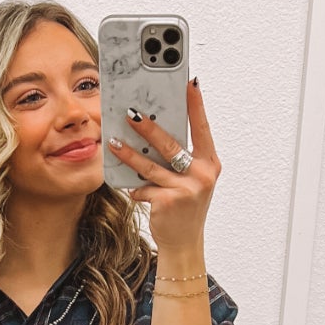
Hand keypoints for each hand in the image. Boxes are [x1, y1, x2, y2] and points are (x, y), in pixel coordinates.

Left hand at [107, 78, 220, 254]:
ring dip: (129, 154)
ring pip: (151, 165)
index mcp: (210, 163)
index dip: (196, 105)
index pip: (202, 128)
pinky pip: (144, 188)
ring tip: (114, 142)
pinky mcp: (168, 202)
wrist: (184, 241)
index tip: (189, 82)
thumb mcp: (191, 179)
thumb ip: (181, 157)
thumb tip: (154, 129)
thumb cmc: (185, 205)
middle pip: (171, 144)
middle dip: (149, 127)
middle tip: (131, 112)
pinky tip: (128, 185)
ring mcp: (186, 189)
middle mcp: (202, 174)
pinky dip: (135, 187)